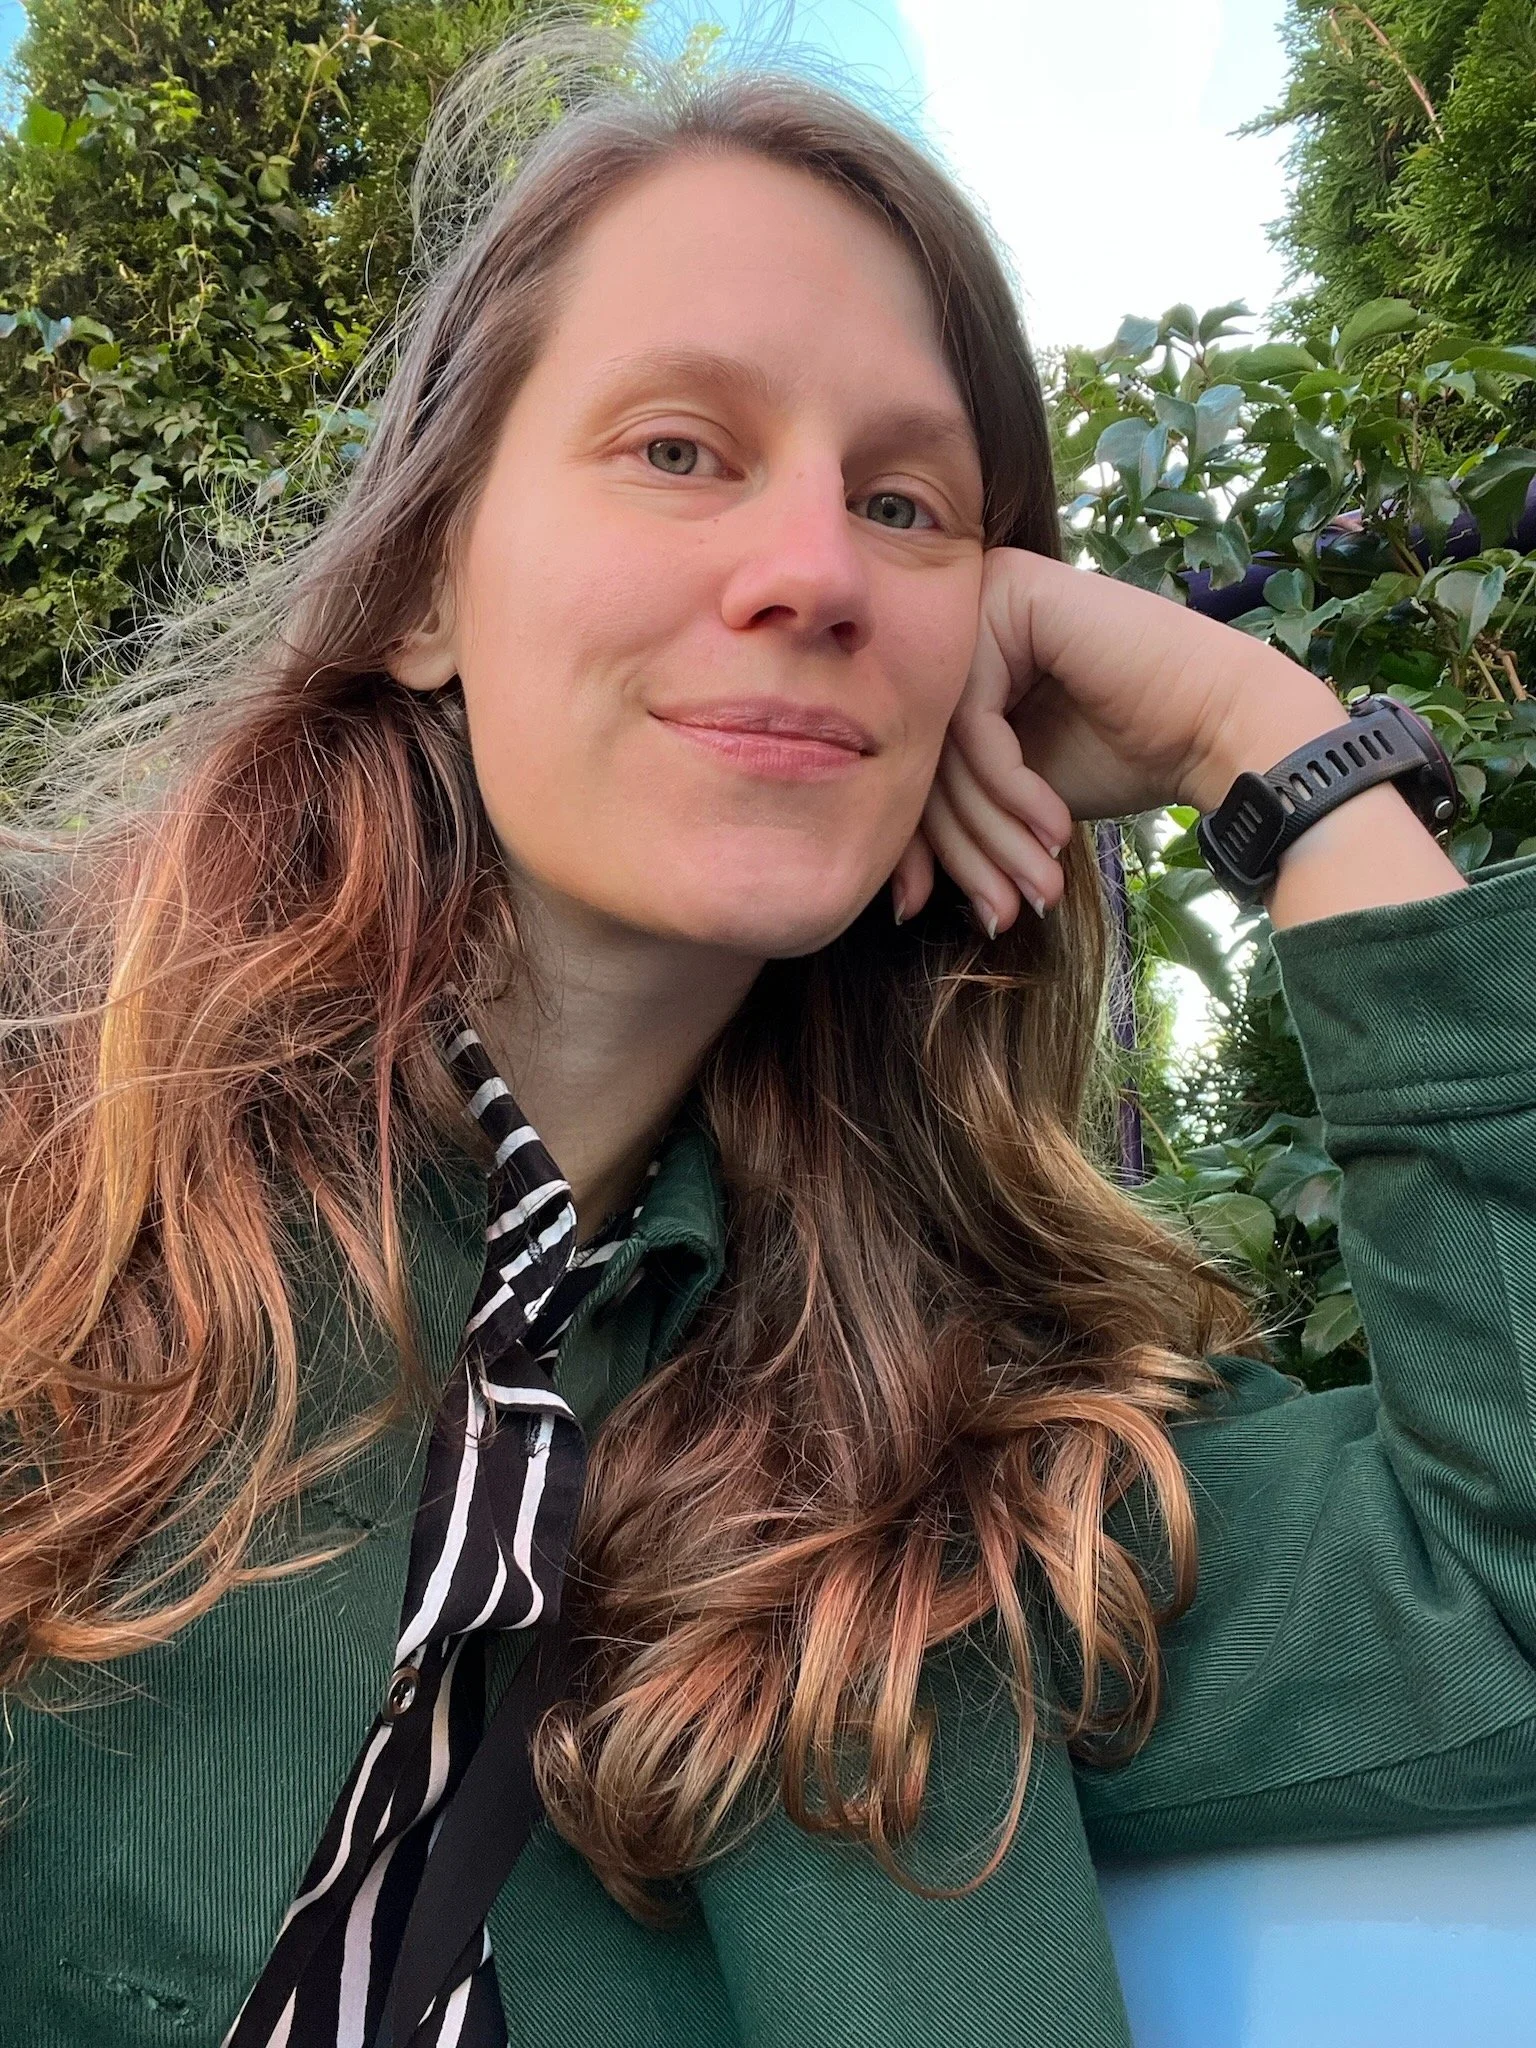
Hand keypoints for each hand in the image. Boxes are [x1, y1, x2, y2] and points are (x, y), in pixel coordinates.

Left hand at [891, 548, 1348, 934]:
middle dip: (966, 849)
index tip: (924, 909)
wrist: (1225, 729)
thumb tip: (895, 894)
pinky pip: (977, 718)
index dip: (921, 844)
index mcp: (955, 651)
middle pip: (925, 750)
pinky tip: (1056, 828)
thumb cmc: (1131, 756)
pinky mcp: (1014, 596)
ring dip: (994, 833)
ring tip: (1033, 888)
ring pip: (946, 742)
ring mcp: (986, 594)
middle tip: (1000, 911)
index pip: (913, 755)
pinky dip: (1013, 787)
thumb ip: (957, 813)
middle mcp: (962, 612)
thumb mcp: (1018, 796)